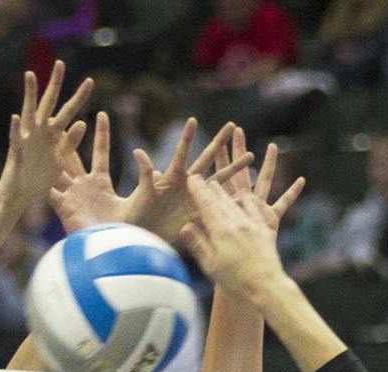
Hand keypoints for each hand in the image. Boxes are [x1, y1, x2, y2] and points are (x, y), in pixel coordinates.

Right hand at [0, 59, 91, 220]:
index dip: (79, 97)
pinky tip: (15, 118)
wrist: (18, 198)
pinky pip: (15, 141)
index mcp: (53, 135)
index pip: (68, 111)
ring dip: (29, 95)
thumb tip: (82, 122)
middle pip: (50, 104)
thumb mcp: (61, 162)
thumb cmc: (39, 181)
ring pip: (29, 114)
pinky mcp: (16, 155)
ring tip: (30, 75)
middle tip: (61, 63)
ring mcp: (27, 141)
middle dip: (55, 84)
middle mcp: (40, 132)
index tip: (90, 81)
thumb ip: (71, 143)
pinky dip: (14, 130)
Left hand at [130, 119, 244, 241]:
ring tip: (251, 154)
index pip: (182, 152)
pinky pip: (220, 205)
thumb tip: (137, 151)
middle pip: (207, 158)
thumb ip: (144, 172)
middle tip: (233, 125)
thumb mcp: (142, 192)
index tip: (193, 119)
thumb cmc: (137, 214)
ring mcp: (195, 197)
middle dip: (220, 142)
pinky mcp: (200, 213)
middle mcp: (187, 183)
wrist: (144, 236)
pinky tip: (248, 193)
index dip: (187, 137)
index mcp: (172, 175)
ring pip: (219, 179)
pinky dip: (233, 199)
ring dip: (235, 167)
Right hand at [179, 159, 301, 302]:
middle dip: (210, 189)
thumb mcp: (211, 266)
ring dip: (226, 192)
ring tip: (218, 186)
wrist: (265, 286)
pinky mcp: (264, 229)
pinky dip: (248, 199)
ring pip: (236, 202)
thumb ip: (198, 244)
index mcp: (220, 231)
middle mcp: (236, 223)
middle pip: (220, 201)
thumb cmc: (235, 281)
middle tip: (203, 180)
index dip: (198, 191)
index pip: (206, 205)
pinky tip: (246, 194)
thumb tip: (184, 228)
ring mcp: (251, 224)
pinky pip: (254, 208)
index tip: (193, 179)